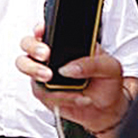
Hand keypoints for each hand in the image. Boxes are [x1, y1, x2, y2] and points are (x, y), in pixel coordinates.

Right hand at [15, 23, 129, 137]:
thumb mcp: (110, 67)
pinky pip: (41, 91)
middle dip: (32, 49)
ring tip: (50, 78)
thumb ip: (92, 64)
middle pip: (28, 45)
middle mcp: (52, 57)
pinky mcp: (43, 91)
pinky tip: (74, 96)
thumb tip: (70, 68)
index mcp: (67, 44)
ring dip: (37, 72)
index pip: (48, 30)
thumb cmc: (107, 83)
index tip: (41, 32)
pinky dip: (58, 95)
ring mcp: (45, 73)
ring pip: (27, 68)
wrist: (106, 108)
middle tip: (44, 56)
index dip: (39, 29)